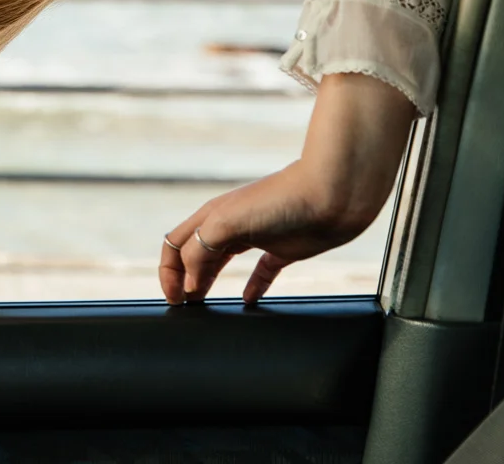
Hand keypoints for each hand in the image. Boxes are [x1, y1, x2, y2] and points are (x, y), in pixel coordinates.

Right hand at [160, 73, 417, 304]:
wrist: (335, 193)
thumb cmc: (283, 198)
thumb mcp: (227, 221)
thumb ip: (201, 251)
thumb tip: (191, 284)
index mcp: (213, 216)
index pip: (176, 245)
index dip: (168, 273)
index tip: (175, 300)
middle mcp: (231, 225)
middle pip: (196, 255)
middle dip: (185, 280)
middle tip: (185, 310)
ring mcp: (257, 236)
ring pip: (224, 263)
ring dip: (210, 283)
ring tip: (206, 307)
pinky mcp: (284, 249)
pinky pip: (261, 272)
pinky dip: (252, 287)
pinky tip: (249, 301)